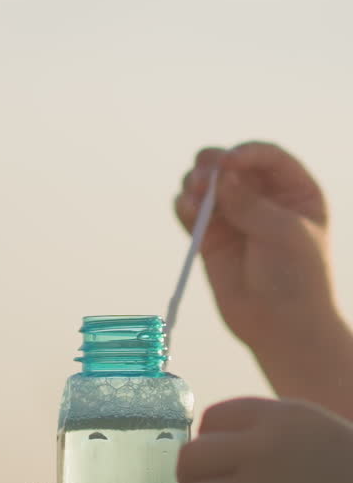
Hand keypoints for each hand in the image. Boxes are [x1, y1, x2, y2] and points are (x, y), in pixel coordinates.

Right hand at [176, 141, 338, 358]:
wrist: (282, 328)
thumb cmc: (296, 278)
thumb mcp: (282, 232)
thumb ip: (248, 202)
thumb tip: (218, 176)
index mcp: (295, 192)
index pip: (267, 157)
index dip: (245, 154)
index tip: (227, 164)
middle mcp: (265, 199)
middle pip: (232, 166)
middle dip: (213, 165)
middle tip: (202, 174)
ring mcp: (236, 219)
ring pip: (208, 186)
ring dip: (196, 183)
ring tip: (194, 195)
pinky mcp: (212, 239)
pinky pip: (192, 213)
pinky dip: (185, 206)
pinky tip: (186, 208)